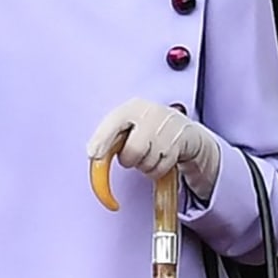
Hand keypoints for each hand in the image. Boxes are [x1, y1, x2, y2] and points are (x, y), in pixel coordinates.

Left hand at [87, 97, 220, 200]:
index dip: (102, 139)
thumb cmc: (149, 128)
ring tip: (149, 153)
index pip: (114, 121)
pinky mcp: (180, 142)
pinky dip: (156, 170)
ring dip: (144, 165)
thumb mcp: (130, 125)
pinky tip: (160, 158)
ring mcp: (167, 128)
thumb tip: (93, 154)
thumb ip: (112, 136)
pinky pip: (160, 168)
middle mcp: (151, 113)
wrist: (185, 131)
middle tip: (132, 155)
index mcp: (133, 107)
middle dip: (129, 159)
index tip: (92, 154)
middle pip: (132, 150)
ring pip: (146, 162)